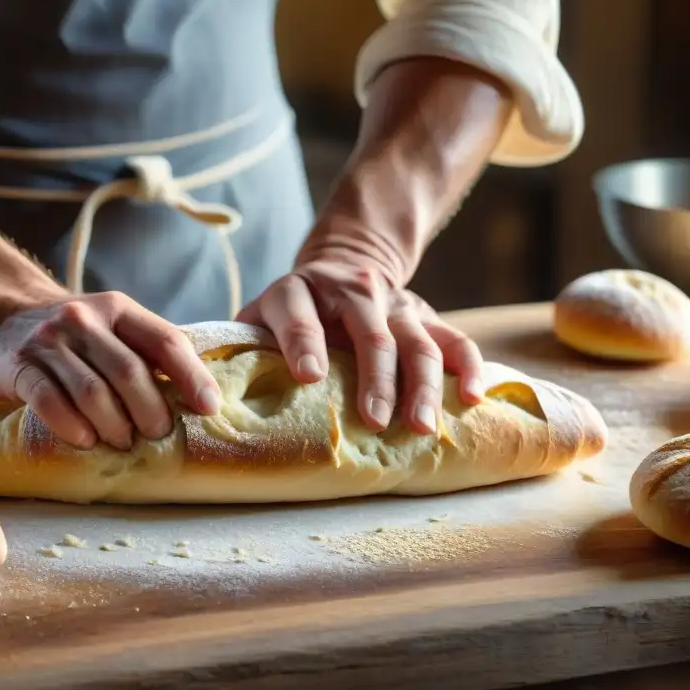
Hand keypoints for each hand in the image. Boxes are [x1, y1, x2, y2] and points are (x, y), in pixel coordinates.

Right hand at [0, 290, 221, 450]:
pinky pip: (50, 401)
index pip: (165, 341)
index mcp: (119, 309)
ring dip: (114, 426)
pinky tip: (85, 441)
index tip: (208, 408)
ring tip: (122, 444)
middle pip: (130, 372)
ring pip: (93, 392)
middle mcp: (85, 319)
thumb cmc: (72, 334)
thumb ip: (144, 351)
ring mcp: (50, 341)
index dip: (192, 377)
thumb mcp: (110, 326)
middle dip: (150, 412)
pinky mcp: (20, 366)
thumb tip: (196, 398)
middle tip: (156, 436)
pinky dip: (72, 427)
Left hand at [236, 242, 483, 435]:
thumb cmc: (291, 312)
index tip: (309, 377)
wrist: (345, 263)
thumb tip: (216, 399)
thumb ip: (245, 348)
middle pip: (370, 333)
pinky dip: (470, 368)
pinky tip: (473, 399)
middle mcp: (351, 292)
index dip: (303, 343)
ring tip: (421, 427)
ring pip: (418, 341)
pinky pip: (456, 339)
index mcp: (298, 291)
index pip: (299, 314)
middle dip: (374, 378)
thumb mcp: (260, 318)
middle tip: (374, 420)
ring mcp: (395, 304)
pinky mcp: (427, 316)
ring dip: (422, 386)